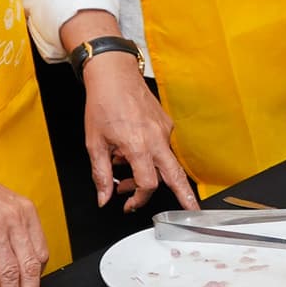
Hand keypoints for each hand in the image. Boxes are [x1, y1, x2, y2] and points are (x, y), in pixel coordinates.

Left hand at [78, 51, 196, 210]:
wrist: (113, 74)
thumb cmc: (103, 103)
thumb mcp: (94, 143)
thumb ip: (100, 174)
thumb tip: (104, 197)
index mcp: (138, 146)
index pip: (148, 184)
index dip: (138, 198)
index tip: (129, 204)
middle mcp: (156, 139)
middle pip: (177, 176)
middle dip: (186, 197)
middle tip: (191, 211)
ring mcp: (164, 130)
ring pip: (165, 162)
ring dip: (150, 174)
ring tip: (124, 172)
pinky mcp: (166, 123)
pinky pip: (161, 147)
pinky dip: (148, 155)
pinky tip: (129, 151)